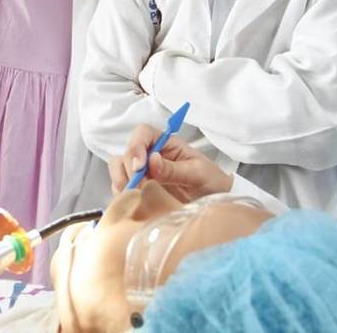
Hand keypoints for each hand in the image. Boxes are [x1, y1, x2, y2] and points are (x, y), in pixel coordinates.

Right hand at [109, 124, 231, 202]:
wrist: (216, 201)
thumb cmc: (211, 181)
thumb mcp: (197, 173)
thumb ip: (174, 169)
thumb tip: (151, 160)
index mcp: (166, 144)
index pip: (142, 133)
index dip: (136, 146)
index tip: (140, 166)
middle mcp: (151, 154)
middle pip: (127, 151)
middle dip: (126, 168)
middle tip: (136, 186)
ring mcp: (145, 172)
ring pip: (119, 168)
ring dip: (121, 180)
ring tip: (133, 195)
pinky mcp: (141, 189)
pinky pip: (122, 186)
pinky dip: (121, 194)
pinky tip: (132, 203)